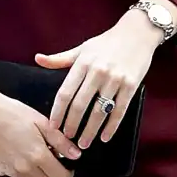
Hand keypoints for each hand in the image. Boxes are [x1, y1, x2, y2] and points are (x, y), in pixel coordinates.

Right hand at [0, 90, 79, 176]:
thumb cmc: (12, 113)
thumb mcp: (41, 122)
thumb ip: (60, 141)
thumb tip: (75, 155)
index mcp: (38, 156)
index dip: (67, 172)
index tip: (67, 166)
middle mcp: (25, 168)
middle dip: (50, 171)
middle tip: (47, 154)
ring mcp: (10, 170)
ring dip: (35, 170)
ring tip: (29, 151)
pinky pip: (14, 174)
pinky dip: (19, 167)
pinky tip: (15, 151)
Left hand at [38, 11, 159, 149]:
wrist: (138, 32)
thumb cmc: (107, 42)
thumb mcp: (82, 48)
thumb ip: (60, 58)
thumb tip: (38, 59)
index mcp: (82, 63)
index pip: (65, 93)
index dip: (57, 112)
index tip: (52, 126)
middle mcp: (97, 72)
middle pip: (80, 105)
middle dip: (71, 125)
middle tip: (66, 139)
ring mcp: (115, 79)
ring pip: (99, 111)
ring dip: (90, 131)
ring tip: (84, 143)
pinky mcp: (131, 85)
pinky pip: (119, 111)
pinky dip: (111, 127)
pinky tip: (105, 137)